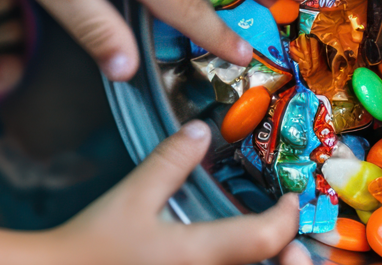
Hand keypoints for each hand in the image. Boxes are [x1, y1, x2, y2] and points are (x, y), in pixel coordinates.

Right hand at [50, 121, 311, 264]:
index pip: (266, 237)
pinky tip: (233, 256)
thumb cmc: (90, 245)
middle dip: (291, 253)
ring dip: (266, 262)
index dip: (287, 217)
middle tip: (290, 235)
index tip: (290, 200)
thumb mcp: (131, 197)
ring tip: (271, 246)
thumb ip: (170, 162)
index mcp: (198, 253)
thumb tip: (200, 131)